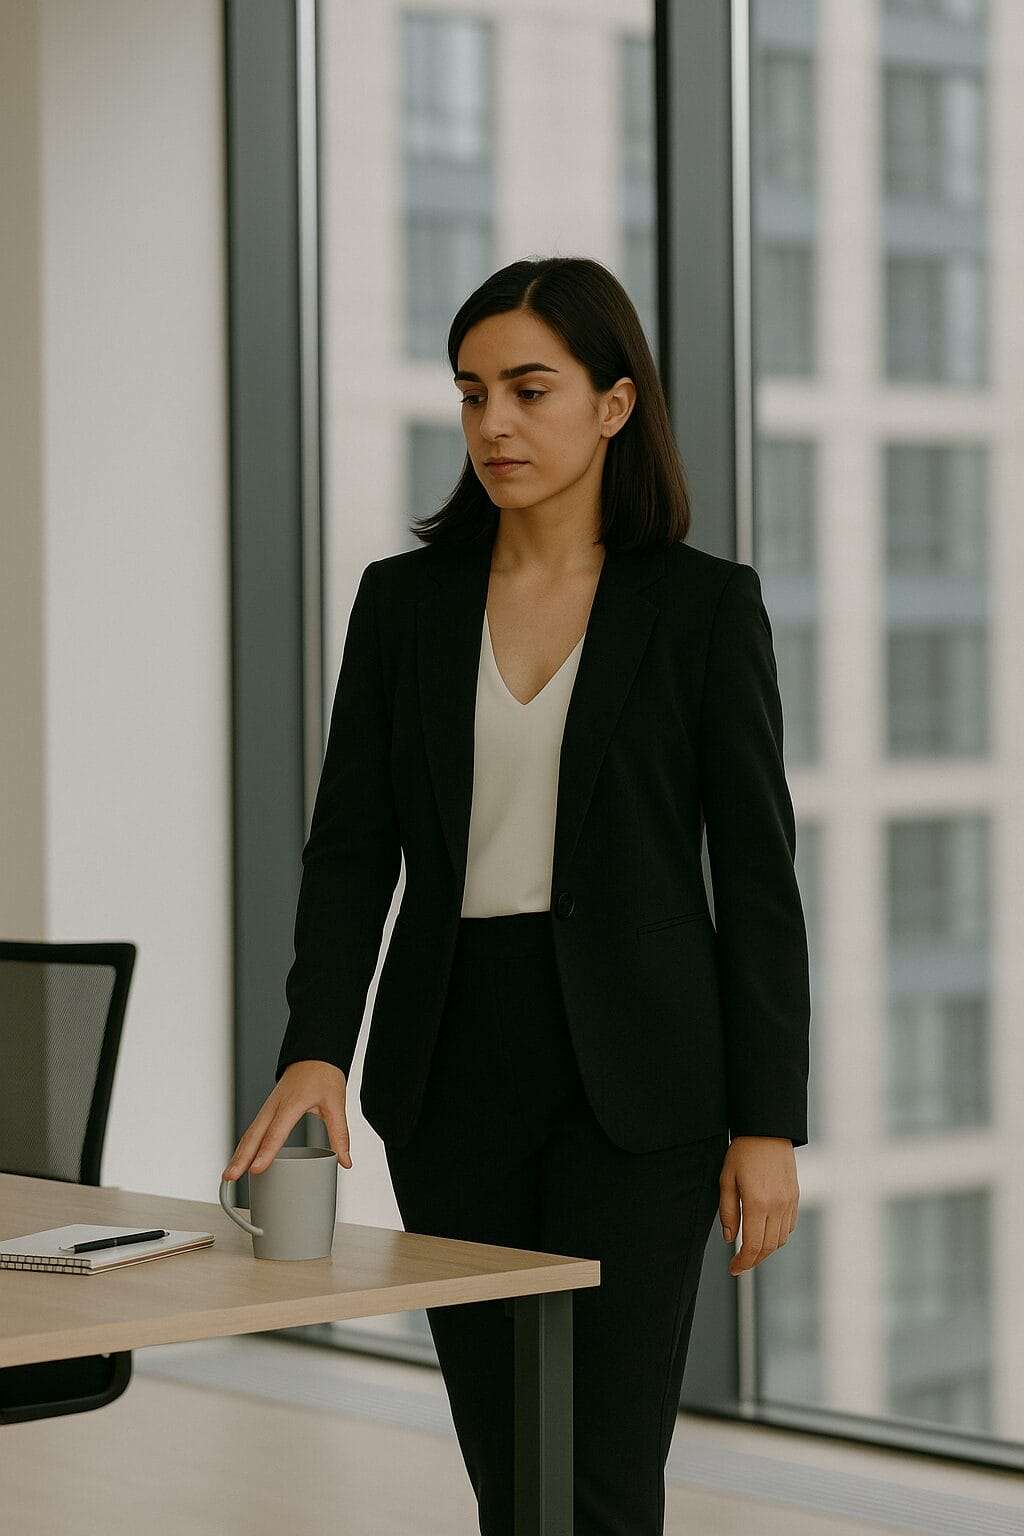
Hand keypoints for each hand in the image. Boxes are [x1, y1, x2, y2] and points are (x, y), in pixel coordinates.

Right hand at [221, 1060, 352, 1180]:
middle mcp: (275, 1106)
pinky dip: (244, 1146)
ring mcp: (268, 1108)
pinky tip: (240, 1160)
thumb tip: (345, 1161)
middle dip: (241, 1157)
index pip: (276, 1132)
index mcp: (292, 1103)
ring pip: (250, 1133)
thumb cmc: (323, 1076)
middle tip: (230, 1177)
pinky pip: (252, 1130)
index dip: (266, 1152)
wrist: (313, 1056)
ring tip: (229, 1175)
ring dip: (238, 1154)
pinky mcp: (267, 1111)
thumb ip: (340, 1134)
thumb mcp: (336, 1103)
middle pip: (254, 1135)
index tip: (256, 1169)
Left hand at [719, 1136, 798, 1275]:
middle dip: (753, 1261)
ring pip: (780, 1240)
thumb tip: (729, 1239)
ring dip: (766, 1250)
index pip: (753, 1246)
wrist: (767, 1130)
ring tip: (750, 1250)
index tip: (733, 1269)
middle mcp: (777, 1206)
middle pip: (768, 1248)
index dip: (743, 1262)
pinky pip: (789, 1226)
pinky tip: (765, 1233)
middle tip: (739, 1265)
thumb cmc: (743, 1152)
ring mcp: (789, 1202)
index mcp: (758, 1203)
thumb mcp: (726, 1180)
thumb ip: (727, 1212)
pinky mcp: (795, 1197)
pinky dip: (778, 1236)